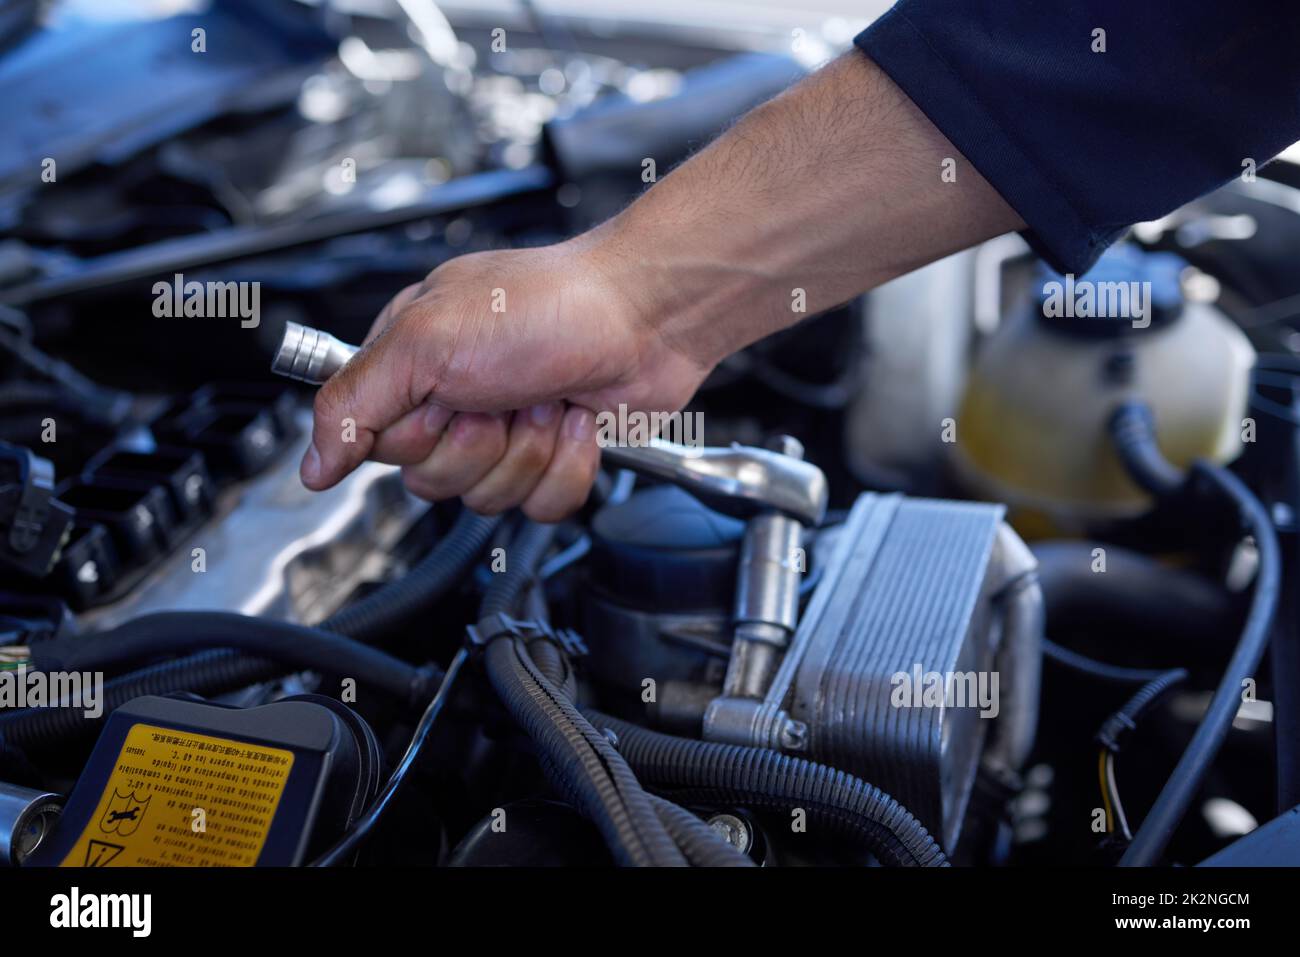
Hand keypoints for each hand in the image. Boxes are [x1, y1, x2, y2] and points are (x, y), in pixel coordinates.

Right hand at [300, 234, 711, 520]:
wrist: (646, 315)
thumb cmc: (547, 303)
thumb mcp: (425, 340)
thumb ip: (352, 402)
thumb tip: (311, 465)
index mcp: (411, 363)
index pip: (378, 446)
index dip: (416, 434)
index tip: (446, 397)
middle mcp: (455, 398)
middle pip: (433, 481)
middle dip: (479, 445)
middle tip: (504, 395)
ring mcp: (507, 429)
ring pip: (488, 498)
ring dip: (528, 451)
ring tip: (546, 399)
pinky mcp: (553, 456)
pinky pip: (539, 507)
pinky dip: (566, 466)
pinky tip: (576, 421)